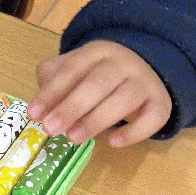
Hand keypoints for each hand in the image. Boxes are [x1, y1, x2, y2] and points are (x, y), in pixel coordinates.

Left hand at [32, 40, 172, 146]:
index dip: (52, 92)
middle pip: (98, 83)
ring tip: (73, 138)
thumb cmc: (97, 74)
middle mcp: (123, 63)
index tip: (34, 114)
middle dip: (72, 107)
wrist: (144, 68)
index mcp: (97, 51)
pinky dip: (134, 132)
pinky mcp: (161, 102)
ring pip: (125, 99)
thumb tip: (41, 108)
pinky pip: (154, 118)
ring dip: (96, 120)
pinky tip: (112, 143)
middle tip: (51, 129)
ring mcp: (145, 82)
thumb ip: (53, 83)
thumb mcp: (73, 70)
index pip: (72, 69)